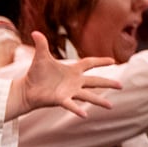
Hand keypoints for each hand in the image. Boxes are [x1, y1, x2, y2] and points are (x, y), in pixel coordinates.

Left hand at [7, 32, 122, 117]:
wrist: (26, 89)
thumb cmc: (35, 74)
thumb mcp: (40, 57)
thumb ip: (41, 44)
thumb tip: (35, 31)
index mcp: (72, 70)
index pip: (89, 63)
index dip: (100, 61)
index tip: (113, 61)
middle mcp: (74, 82)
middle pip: (94, 81)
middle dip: (108, 83)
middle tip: (121, 86)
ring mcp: (69, 92)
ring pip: (88, 96)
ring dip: (99, 101)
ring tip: (111, 106)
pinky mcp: (61, 100)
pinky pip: (71, 105)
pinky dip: (77, 110)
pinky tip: (85, 115)